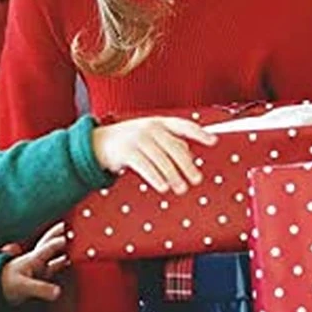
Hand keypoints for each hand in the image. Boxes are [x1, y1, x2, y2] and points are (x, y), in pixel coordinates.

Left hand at [1, 222, 69, 305]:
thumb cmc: (6, 284)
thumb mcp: (24, 286)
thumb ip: (41, 288)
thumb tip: (58, 291)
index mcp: (33, 259)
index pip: (46, 247)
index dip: (56, 242)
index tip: (67, 237)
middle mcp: (36, 261)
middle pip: (47, 244)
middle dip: (56, 234)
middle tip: (66, 225)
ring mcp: (37, 268)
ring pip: (51, 254)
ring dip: (60, 248)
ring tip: (71, 241)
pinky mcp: (38, 276)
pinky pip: (52, 266)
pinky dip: (60, 262)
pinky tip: (66, 262)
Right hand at [91, 116, 215, 193]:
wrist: (99, 143)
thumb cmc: (129, 141)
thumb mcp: (150, 136)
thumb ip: (169, 142)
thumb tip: (189, 155)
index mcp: (159, 122)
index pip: (183, 125)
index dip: (199, 133)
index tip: (213, 141)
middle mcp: (150, 128)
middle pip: (175, 147)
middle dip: (187, 165)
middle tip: (196, 179)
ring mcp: (138, 139)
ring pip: (162, 160)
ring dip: (174, 176)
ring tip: (181, 188)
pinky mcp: (127, 152)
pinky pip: (146, 167)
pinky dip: (157, 178)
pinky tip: (164, 186)